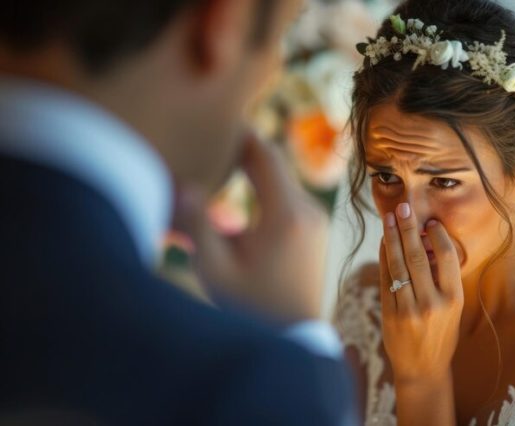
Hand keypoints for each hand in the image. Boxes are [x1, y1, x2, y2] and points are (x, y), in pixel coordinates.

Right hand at [174, 133, 327, 321]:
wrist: (294, 335)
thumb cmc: (252, 308)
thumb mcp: (215, 270)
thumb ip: (197, 225)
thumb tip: (181, 184)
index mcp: (286, 216)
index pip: (263, 154)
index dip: (238, 134)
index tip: (213, 120)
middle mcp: (308, 210)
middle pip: (272, 162)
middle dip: (240, 151)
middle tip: (210, 139)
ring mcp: (316, 218)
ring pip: (279, 178)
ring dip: (251, 171)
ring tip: (219, 166)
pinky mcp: (314, 228)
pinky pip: (287, 196)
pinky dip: (263, 190)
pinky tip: (238, 197)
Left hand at [379, 203, 463, 384]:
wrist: (423, 369)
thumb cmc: (442, 335)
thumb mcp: (453, 309)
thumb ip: (443, 279)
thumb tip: (428, 242)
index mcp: (454, 299)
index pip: (446, 257)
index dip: (437, 235)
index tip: (430, 221)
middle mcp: (432, 303)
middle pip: (417, 256)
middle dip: (409, 228)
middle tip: (404, 208)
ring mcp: (409, 309)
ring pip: (398, 264)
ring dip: (393, 238)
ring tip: (390, 218)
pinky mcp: (390, 314)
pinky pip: (386, 278)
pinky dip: (384, 257)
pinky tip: (384, 241)